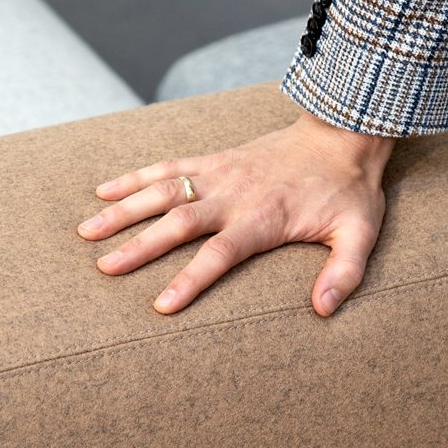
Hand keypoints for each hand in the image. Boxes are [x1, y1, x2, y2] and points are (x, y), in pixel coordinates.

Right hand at [77, 110, 395, 315]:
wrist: (343, 137)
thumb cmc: (349, 190)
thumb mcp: (359, 234)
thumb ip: (344, 272)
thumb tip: (324, 310)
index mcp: (264, 219)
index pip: (219, 254)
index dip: (189, 280)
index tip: (160, 305)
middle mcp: (235, 195)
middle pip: (179, 223)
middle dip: (140, 246)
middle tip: (104, 267)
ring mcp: (221, 173)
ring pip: (163, 191)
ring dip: (124, 210)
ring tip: (88, 231)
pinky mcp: (216, 159)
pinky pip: (168, 166)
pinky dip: (135, 176)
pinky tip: (105, 189)